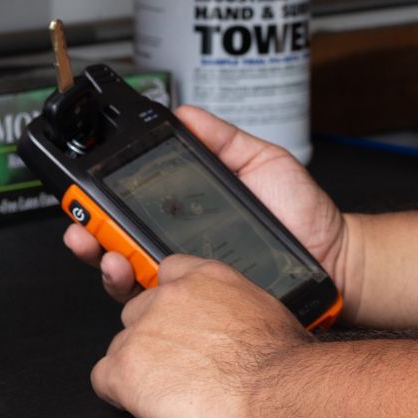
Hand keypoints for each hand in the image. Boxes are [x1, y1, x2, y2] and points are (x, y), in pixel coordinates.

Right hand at [62, 107, 363, 319]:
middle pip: (119, 245)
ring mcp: (189, 279)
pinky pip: (165, 305)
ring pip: (131, 279)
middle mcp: (180, 248)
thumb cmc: (301, 211)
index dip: (101, 205)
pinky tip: (138, 278)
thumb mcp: (262, 160)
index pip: (132, 209)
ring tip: (106, 253)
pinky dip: (142, 293)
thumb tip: (186, 113)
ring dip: (107, 266)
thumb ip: (223, 139)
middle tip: (83, 229)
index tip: (83, 194)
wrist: (334, 254)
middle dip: (90, 237)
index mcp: (186, 213)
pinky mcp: (204, 305)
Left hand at [91, 255, 312, 417]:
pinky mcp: (124, 368)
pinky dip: (120, 394)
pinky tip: (146, 403)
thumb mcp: (263, 309)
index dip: (169, 302)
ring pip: (121, 347)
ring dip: (139, 367)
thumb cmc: (280, 360)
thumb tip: (230, 321)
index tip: (176, 320)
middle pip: (138, 311)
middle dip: (152, 338)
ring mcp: (142, 330)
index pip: (167, 272)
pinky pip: (103, 379)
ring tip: (170, 390)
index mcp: (205, 276)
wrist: (272, 391)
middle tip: (177, 365)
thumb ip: (231, 304)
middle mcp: (169, 295)